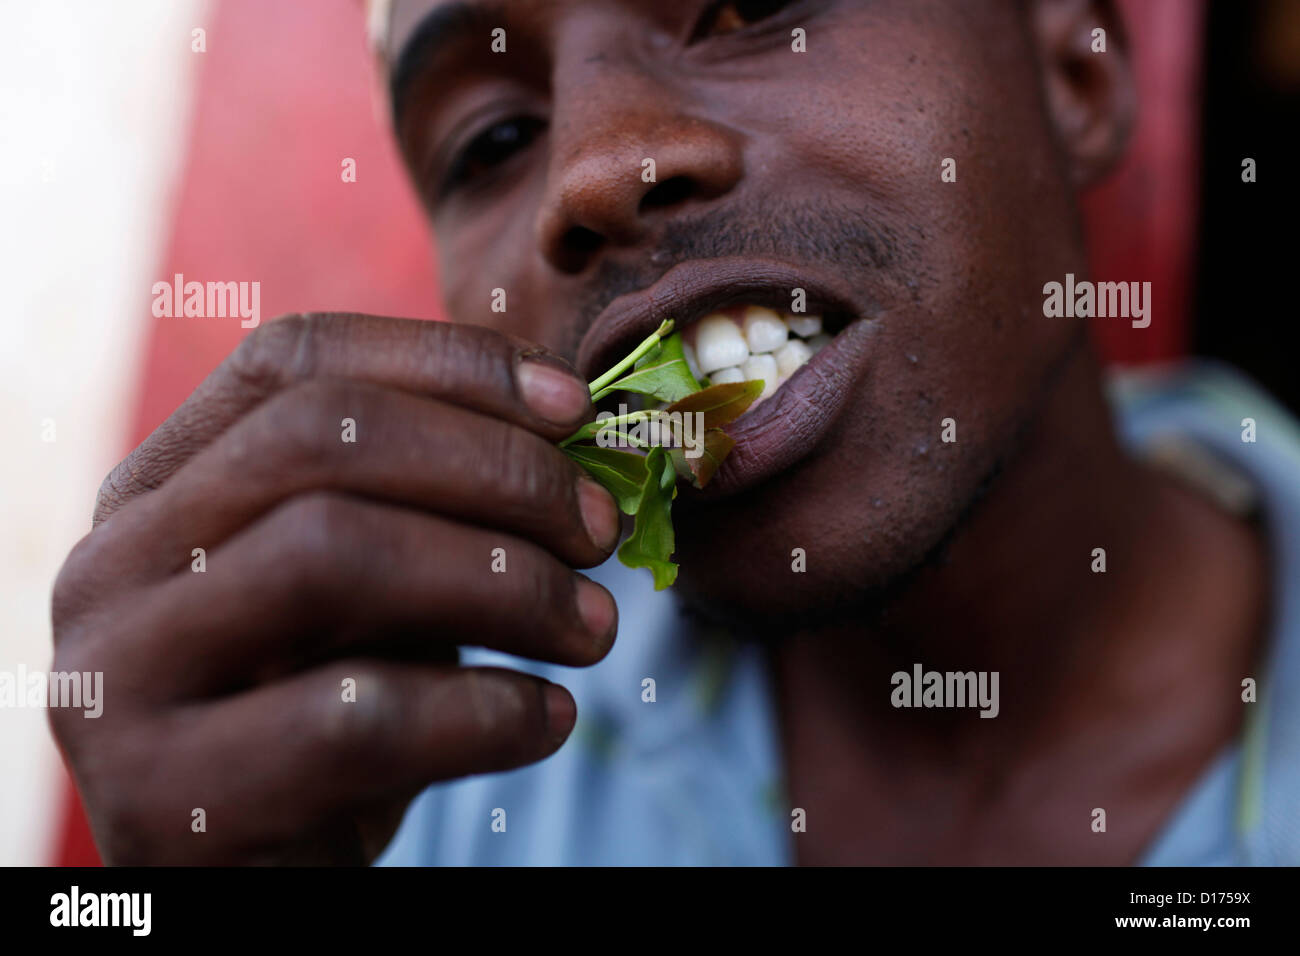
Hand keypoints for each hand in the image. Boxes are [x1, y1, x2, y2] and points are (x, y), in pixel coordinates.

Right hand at [49, 313, 620, 863]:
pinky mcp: (170, 799)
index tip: (574, 407)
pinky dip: (490, 709)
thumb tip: (574, 427)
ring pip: (332, 551)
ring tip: (592, 626)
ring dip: (505, 581)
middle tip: (600, 527)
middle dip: (496, 471)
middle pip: (319, 439)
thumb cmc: (333, 706)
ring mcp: (120, 679)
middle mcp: (115, 562)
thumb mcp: (376, 585)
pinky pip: (359, 716)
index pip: (293, 361)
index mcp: (161, 487)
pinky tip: (549, 719)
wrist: (255, 877)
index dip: (448, 364)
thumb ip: (432, 502)